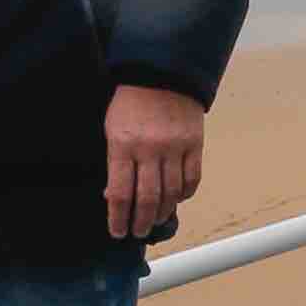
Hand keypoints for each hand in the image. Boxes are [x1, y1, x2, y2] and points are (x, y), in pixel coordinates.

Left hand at [103, 83, 204, 239]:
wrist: (162, 73)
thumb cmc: (130, 102)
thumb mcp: (111, 129)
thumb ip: (114, 162)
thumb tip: (114, 196)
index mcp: (122, 145)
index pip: (119, 193)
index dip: (118, 218)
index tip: (117, 231)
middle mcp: (149, 149)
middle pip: (146, 198)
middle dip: (141, 222)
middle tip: (138, 232)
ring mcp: (175, 147)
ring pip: (171, 192)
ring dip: (162, 212)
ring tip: (155, 220)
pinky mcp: (194, 144)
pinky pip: (192, 178)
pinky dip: (184, 194)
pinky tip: (176, 199)